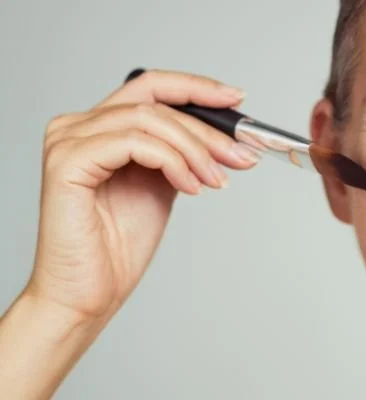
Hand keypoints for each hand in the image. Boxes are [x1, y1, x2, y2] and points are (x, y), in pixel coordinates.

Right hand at [25, 69, 260, 320]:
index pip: (151, 87)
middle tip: (241, 155)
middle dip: (208, 128)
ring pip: (150, 119)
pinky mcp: (68, 162)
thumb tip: (226, 137)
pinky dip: (172, 161)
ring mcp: (68, 142)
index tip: (237, 100)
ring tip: (216, 180)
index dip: (197, 87)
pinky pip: (134, 143)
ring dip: (195, 149)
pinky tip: (190, 187)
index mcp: (98, 128)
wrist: (88, 294)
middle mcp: (77, 127)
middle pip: (155, 100)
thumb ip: (180, 155)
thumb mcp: (162, 186)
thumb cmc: (118, 247)